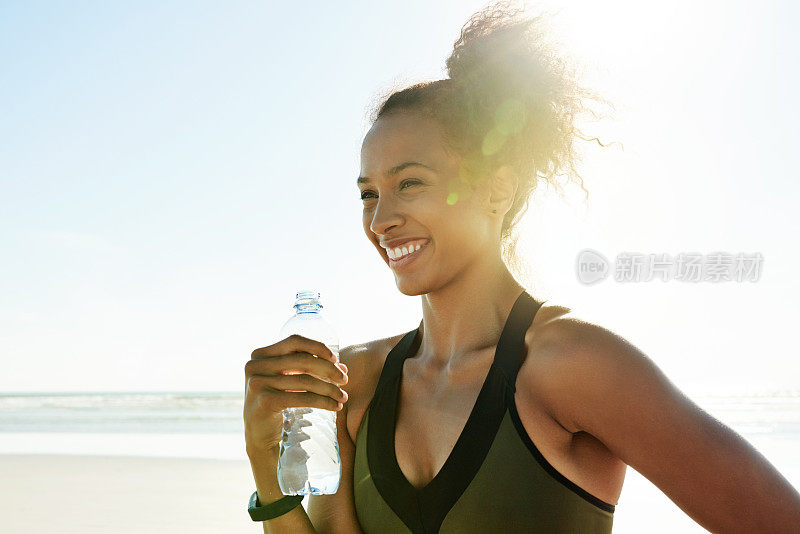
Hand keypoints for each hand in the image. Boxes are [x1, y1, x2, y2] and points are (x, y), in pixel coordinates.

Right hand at [244, 334, 348, 455]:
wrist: (258, 436)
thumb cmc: (276, 405)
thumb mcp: (287, 382)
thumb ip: (309, 371)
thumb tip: (342, 367)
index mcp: (260, 355)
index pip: (294, 341)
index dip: (317, 347)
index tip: (335, 359)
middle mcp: (255, 365)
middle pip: (302, 359)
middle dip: (328, 369)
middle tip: (344, 380)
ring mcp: (258, 383)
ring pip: (305, 380)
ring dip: (329, 389)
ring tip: (343, 397)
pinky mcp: (265, 401)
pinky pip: (302, 397)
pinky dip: (323, 402)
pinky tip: (334, 407)